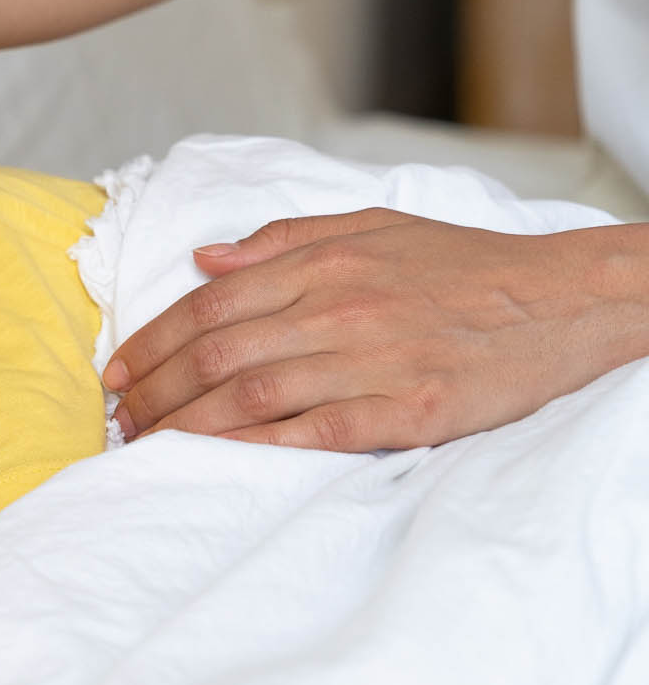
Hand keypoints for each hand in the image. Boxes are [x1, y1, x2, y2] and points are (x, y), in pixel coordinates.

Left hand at [105, 209, 648, 451]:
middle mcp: (341, 307)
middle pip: (219, 352)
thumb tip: (205, 258)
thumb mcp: (373, 225)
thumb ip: (284, 239)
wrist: (567, 298)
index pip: (211, 303)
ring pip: (255, 393)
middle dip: (156, 389)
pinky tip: (220, 458)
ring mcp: (376, 359)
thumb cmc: (464, 265)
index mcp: (326, 261)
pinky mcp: (413, 408)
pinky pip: (319, 430)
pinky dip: (260, 445)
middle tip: (118, 418)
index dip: (153, 341)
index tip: (116, 371)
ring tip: (149, 443)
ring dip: (190, 424)